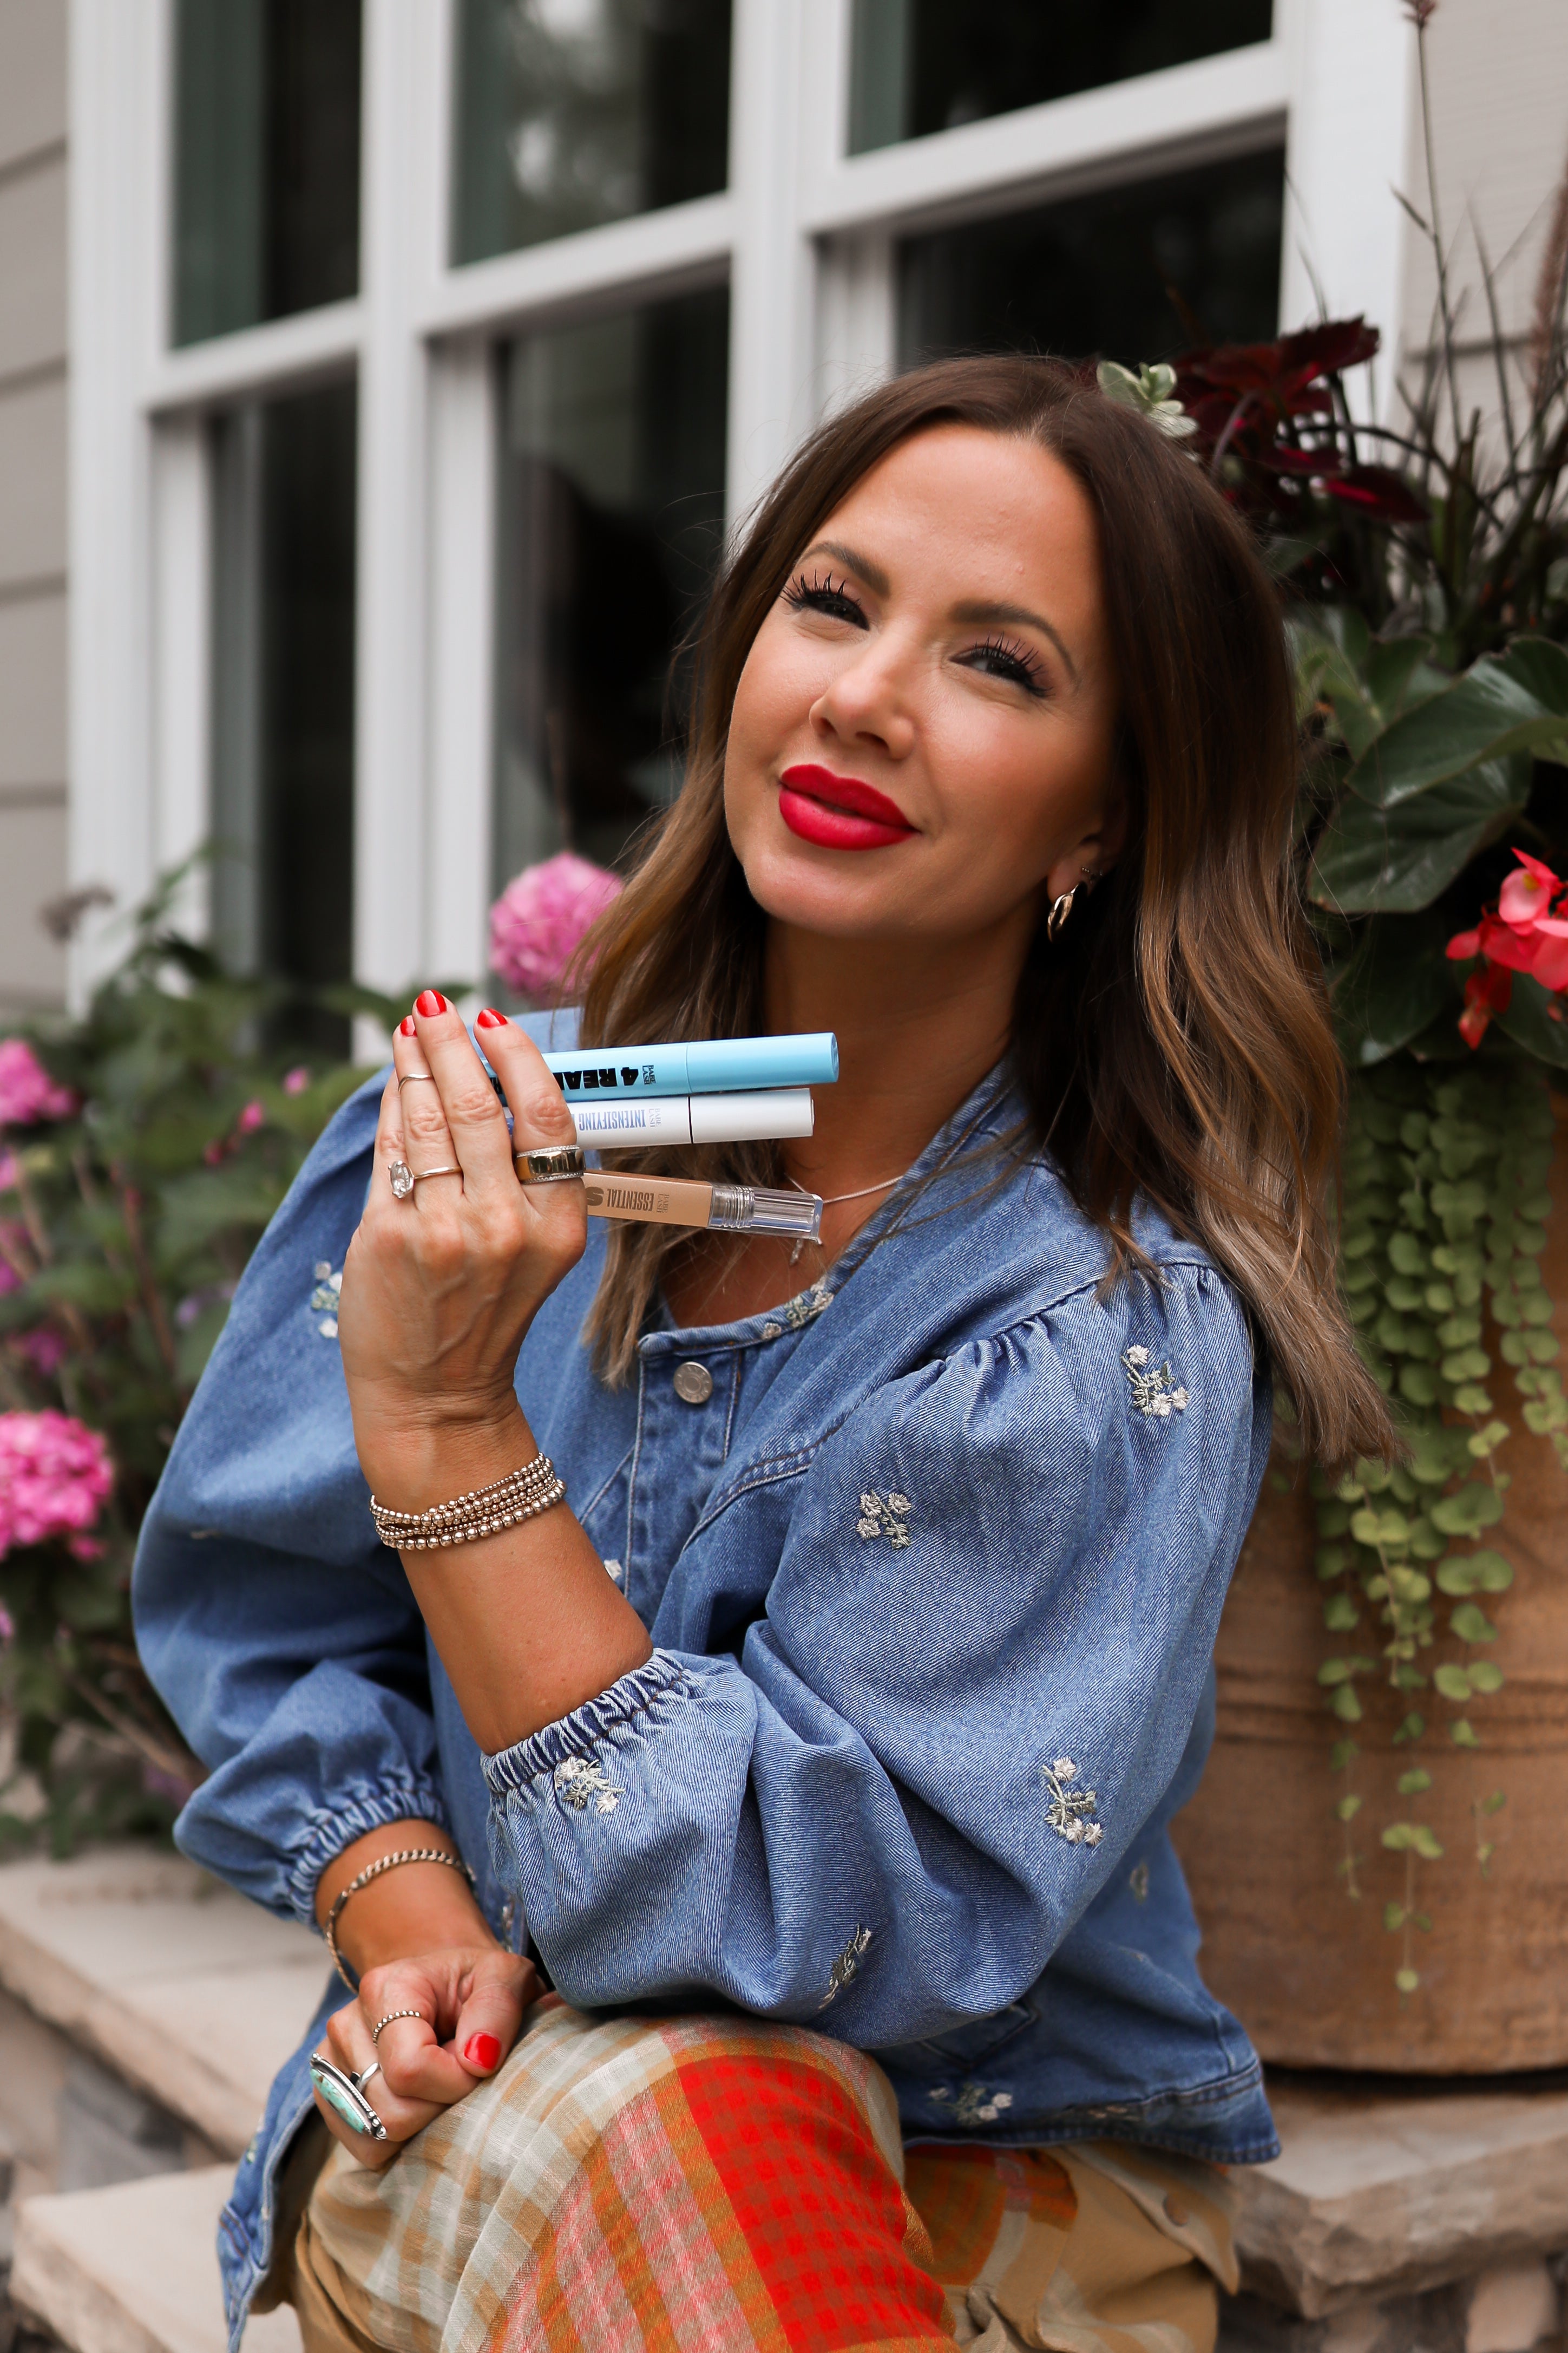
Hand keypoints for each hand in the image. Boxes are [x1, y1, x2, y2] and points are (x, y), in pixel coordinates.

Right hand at [312, 1942, 538, 2169]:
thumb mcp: (502, 1977)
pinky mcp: (330, 2094)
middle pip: (390, 2111)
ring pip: (376, 2135)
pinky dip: (399, 2141)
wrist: (443, 1985)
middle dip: (439, 2107)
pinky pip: (364, 2147)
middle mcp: (346, 2024)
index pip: (410, 2069)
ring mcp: (331, 2062)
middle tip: (458, 2076)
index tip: (478, 2065)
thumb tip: (478, 2060)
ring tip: (437, 2086)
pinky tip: (418, 2104)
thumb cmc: (474, 1983)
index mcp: (386, 1989)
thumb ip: (497, 2009)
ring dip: (420, 2125)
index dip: (454, 2082)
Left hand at [338, 995, 586, 1505]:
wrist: (437, 1397)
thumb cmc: (483, 1312)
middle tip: (436, 1007)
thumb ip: (516, 1172)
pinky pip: (391, 1153)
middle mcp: (505, 1226)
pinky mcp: (389, 1239)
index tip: (493, 1020)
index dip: (517, 1057)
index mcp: (558, 1225)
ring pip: (427, 1119)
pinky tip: (392, 1083)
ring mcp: (444, 1232)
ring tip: (410, 1030)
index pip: (546, 1116)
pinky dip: (390, 1109)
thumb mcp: (530, 1247)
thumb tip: (482, 1075)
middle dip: (452, 1043)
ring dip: (414, 1063)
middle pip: (478, 1105)